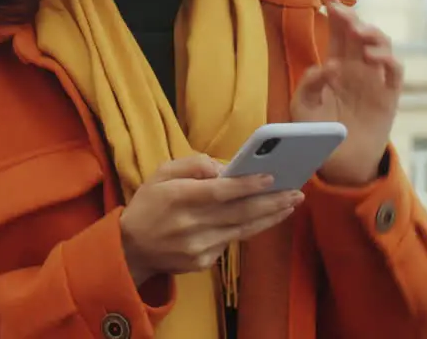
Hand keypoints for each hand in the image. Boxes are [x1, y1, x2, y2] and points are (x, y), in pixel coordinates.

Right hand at [118, 155, 303, 285]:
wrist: (130, 248)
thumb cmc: (148, 205)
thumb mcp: (159, 174)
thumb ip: (189, 164)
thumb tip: (221, 168)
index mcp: (177, 198)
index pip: (219, 191)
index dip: (247, 184)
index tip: (272, 176)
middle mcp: (189, 225)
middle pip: (239, 213)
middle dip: (271, 201)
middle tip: (296, 192)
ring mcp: (197, 247)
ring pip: (242, 230)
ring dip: (269, 217)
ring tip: (290, 204)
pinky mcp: (202, 263)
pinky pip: (230, 243)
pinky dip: (248, 229)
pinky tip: (263, 218)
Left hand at [291, 0, 402, 185]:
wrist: (338, 163)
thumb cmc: (317, 132)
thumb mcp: (303, 107)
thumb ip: (308, 85)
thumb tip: (326, 66)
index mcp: (336, 65)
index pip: (338, 32)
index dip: (334, 12)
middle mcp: (357, 68)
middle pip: (359, 33)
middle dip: (351, 17)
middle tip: (339, 10)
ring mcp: (375, 81)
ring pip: (382, 46)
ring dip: (373, 34)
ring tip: (359, 33)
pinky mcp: (389, 97)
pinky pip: (395, 73)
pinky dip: (388, 59)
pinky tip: (373, 57)